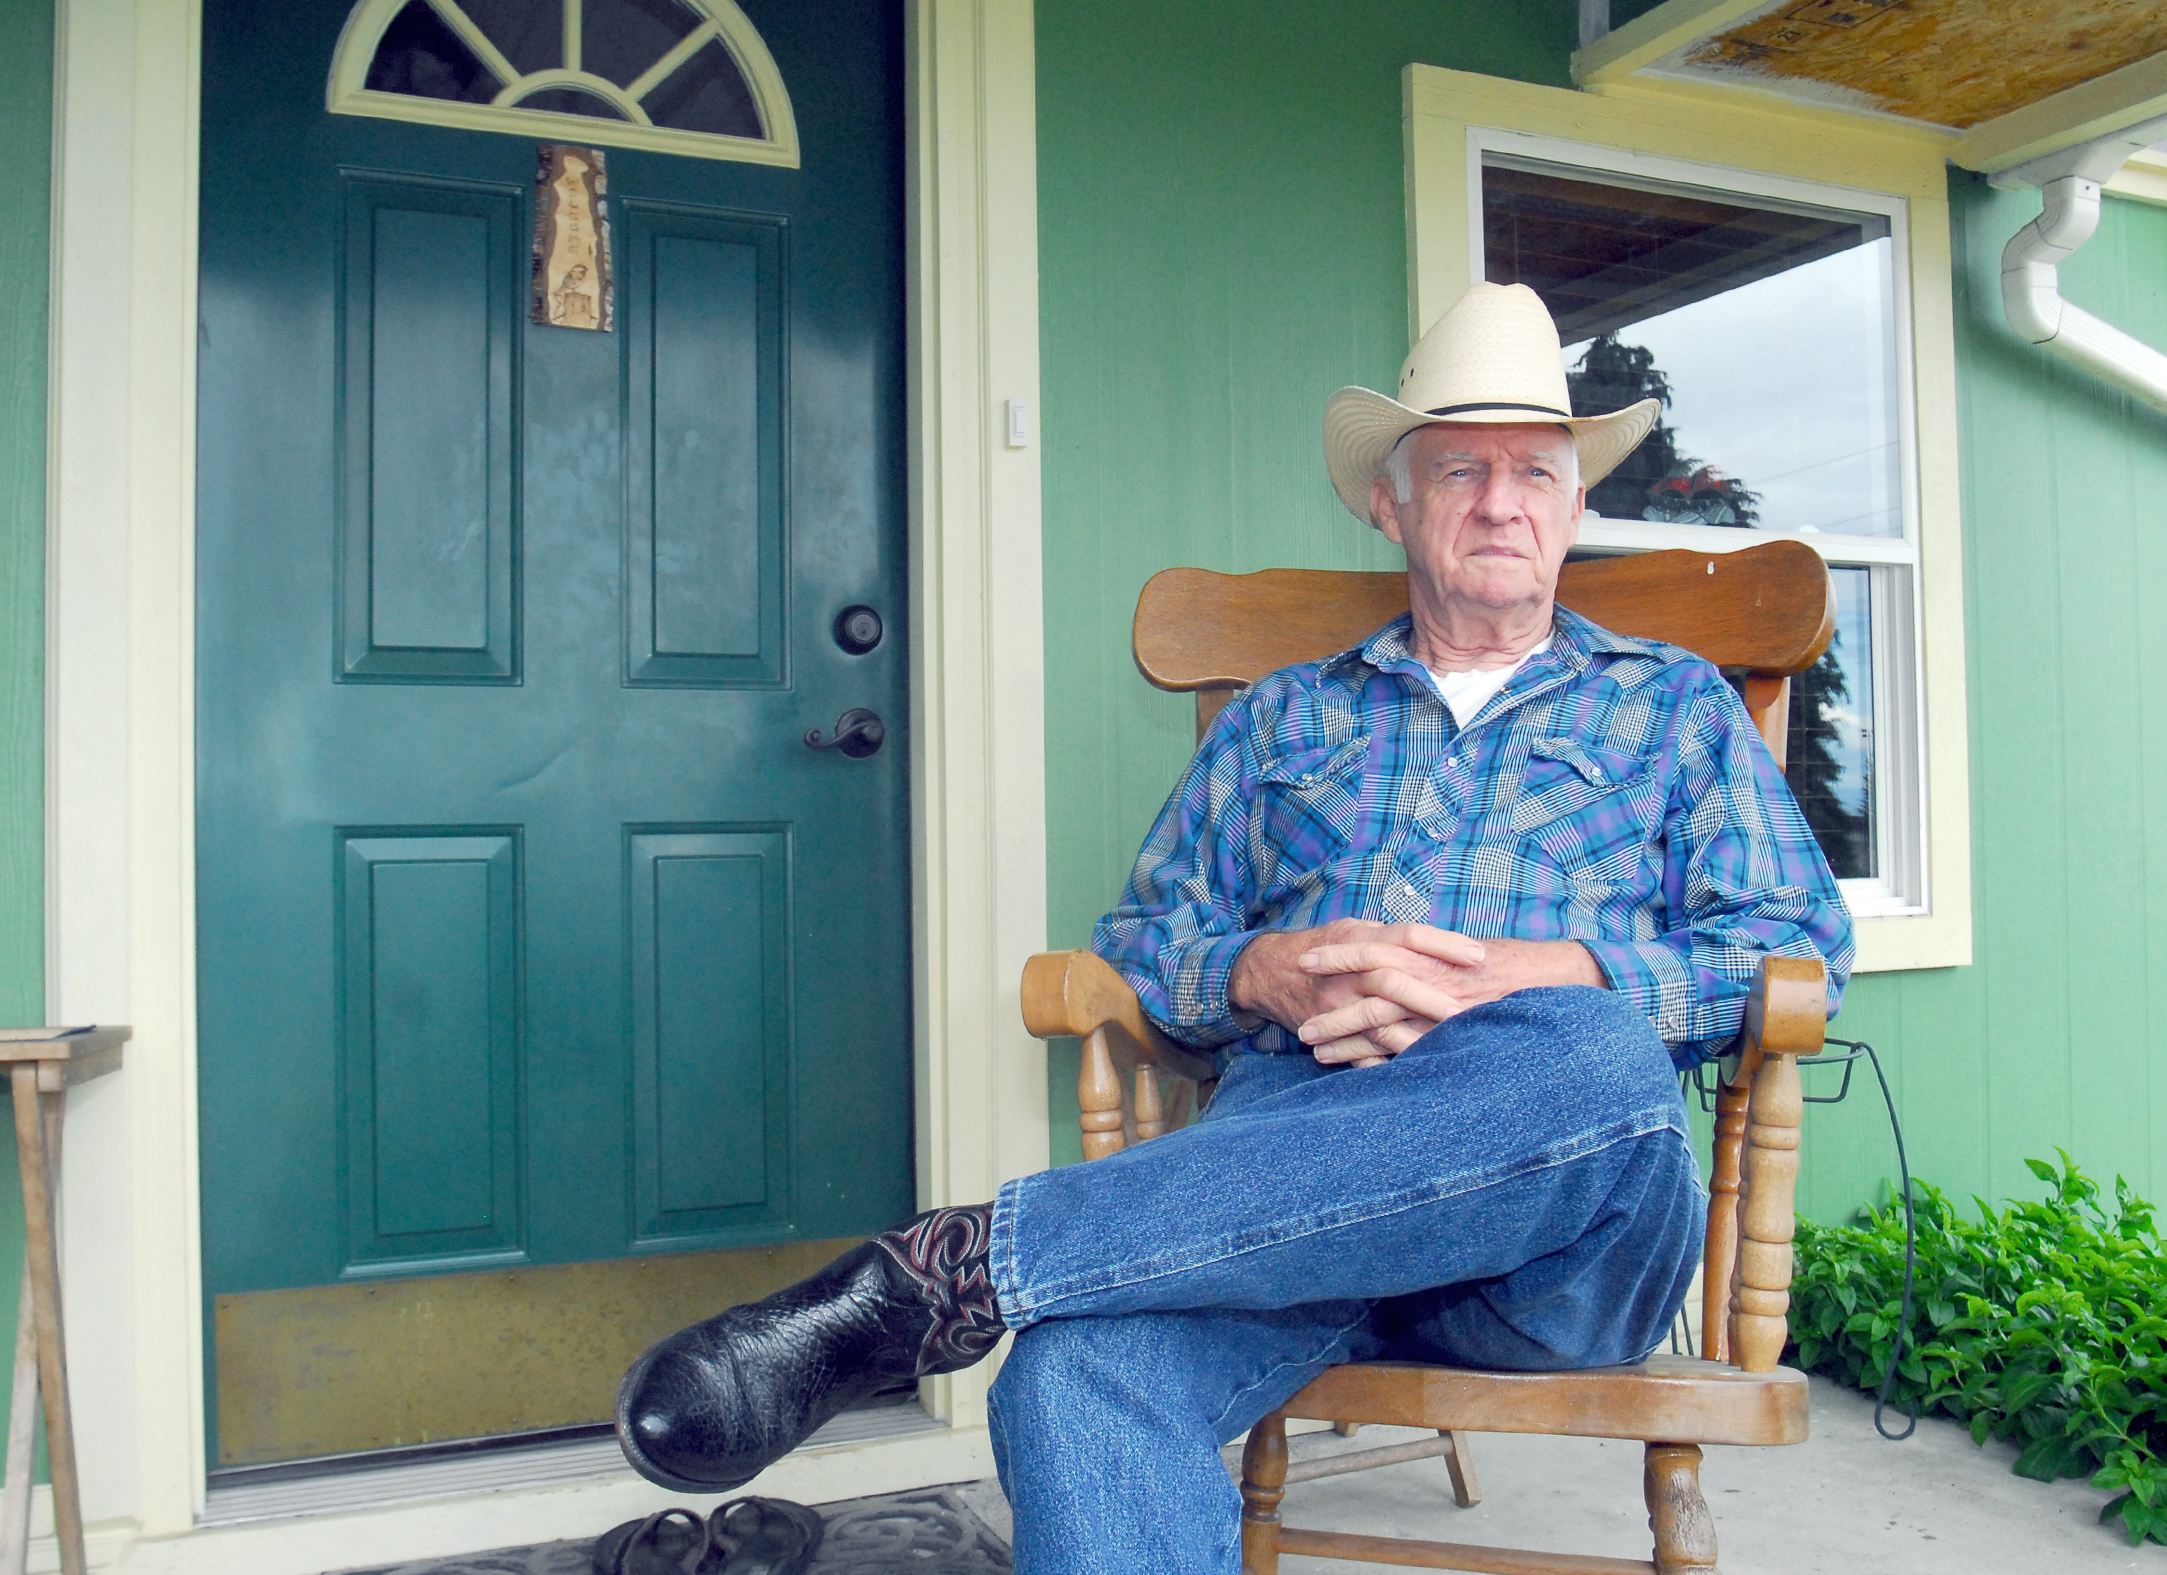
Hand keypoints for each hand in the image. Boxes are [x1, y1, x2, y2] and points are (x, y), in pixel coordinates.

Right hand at [1229, 921, 1488, 1066]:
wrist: (1268, 972)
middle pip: (1394, 979)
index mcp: (1360, 940)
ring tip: (1449, 1040)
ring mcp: (1336, 1003)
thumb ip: (1388, 935)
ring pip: (1378, 1018)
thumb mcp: (1352, 928)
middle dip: (1432, 994)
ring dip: (1415, 1030)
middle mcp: (1348, 971)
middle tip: (1468, 1007)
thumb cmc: (1320, 946)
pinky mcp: (1327, 1030)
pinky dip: (1385, 1059)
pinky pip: (1359, 1050)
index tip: (1480, 955)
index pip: (1408, 936)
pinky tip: (1415, 1066)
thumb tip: (1433, 940)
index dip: (1445, 944)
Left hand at [1293, 932, 1604, 1064]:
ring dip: (1342, 1035)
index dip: (1337, 953)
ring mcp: (1444, 1011)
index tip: (1305, 959)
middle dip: (1329, 996)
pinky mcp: (1453, 1039)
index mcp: (1432, 953)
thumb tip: (1394, 954)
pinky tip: (1349, 1072)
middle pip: (1368, 984)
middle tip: (1297, 1012)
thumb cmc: (1511, 968)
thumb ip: (1427, 956)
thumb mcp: (1462, 955)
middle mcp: (1435, 979)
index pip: (1374, 946)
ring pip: (1380, 1022)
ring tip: (1311, 1045)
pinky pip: (1405, 1055)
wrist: (1560, 984)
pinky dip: (1373, 1063)